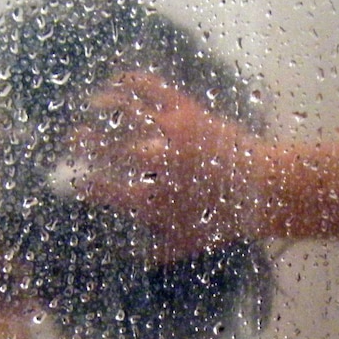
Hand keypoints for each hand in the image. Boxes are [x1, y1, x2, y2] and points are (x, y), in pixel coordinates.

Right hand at [70, 72, 252, 261]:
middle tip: (73, 139)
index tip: (75, 180)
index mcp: (153, 200)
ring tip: (91, 105)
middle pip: (109, 148)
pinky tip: (120, 79)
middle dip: (86, 142)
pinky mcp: (188, 111)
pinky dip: (133, 81)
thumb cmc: (226, 220)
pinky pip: (153, 89)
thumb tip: (131, 258)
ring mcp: (171, 133)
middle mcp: (157, 164)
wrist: (266, 187)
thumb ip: (156, 252)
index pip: (106, 189)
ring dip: (103, 108)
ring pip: (126, 113)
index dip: (85, 183)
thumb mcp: (189, 244)